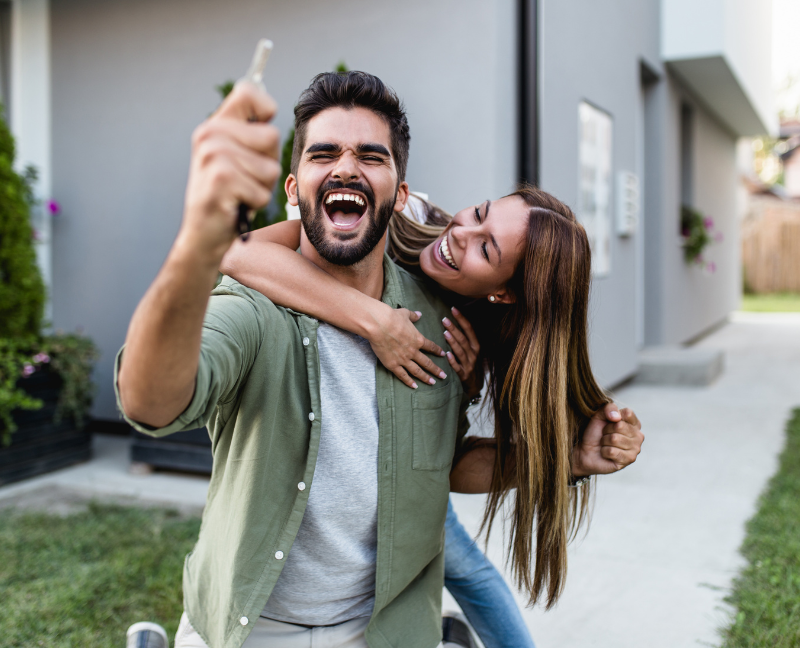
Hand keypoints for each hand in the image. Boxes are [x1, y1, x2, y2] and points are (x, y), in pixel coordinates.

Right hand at [180, 83, 281, 261]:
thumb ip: (249, 132)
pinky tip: (235, 205)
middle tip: (243, 179)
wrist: (202, 235)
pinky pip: (263, 191)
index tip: (259, 137)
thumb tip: (269, 103)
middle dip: (267, 164)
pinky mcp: (220, 179)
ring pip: (270, 168)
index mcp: (214, 125)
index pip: (250, 91)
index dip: (266, 110)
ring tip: (239, 192)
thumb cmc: (228, 197)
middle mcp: (209, 134)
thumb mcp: (236, 158)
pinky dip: (255, 203)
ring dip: (262, 187)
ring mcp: (213, 155)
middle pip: (272, 136)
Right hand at [367, 304, 446, 388]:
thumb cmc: (392, 317)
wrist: (379, 325)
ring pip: (417, 371)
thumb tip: (419, 314)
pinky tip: (414, 386)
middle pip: (427, 363)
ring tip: (432, 383)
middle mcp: (413, 351)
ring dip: (426, 378)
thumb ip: (413, 316)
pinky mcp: (393, 365)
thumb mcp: (405, 314)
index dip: (438, 351)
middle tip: (444, 376)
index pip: (431, 347)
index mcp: (418, 339)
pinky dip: (409, 382)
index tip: (443, 354)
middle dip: (436, 370)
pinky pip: (402, 375)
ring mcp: (403, 359)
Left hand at [442, 307, 482, 399]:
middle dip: (454, 328)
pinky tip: (447, 354)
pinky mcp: (463, 374)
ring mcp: (469, 364)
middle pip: (463, 339)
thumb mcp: (471, 350)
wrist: (475, 385)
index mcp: (476, 345)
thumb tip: (453, 320)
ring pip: (461, 351)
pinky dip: (453, 361)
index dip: (462, 319)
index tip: (453, 309)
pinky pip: (458, 367)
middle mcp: (474, 354)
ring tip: (445, 333)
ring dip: (453, 342)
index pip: (469, 329)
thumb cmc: (469, 362)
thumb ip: (464, 337)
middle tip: (444, 319)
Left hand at [572, 403, 642, 476]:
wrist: (585, 451)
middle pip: (620, 426)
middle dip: (606, 430)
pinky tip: (606, 454)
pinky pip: (612, 451)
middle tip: (604, 436)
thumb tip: (617, 417)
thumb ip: (609, 408)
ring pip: (614, 439)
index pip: (628, 413)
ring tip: (605, 444)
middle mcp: (639, 436)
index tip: (608, 423)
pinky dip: (604, 451)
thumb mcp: (599, 415)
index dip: (612, 417)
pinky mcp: (629, 460)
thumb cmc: (595, 433)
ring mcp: (636, 449)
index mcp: (634, 423)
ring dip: (604, 441)